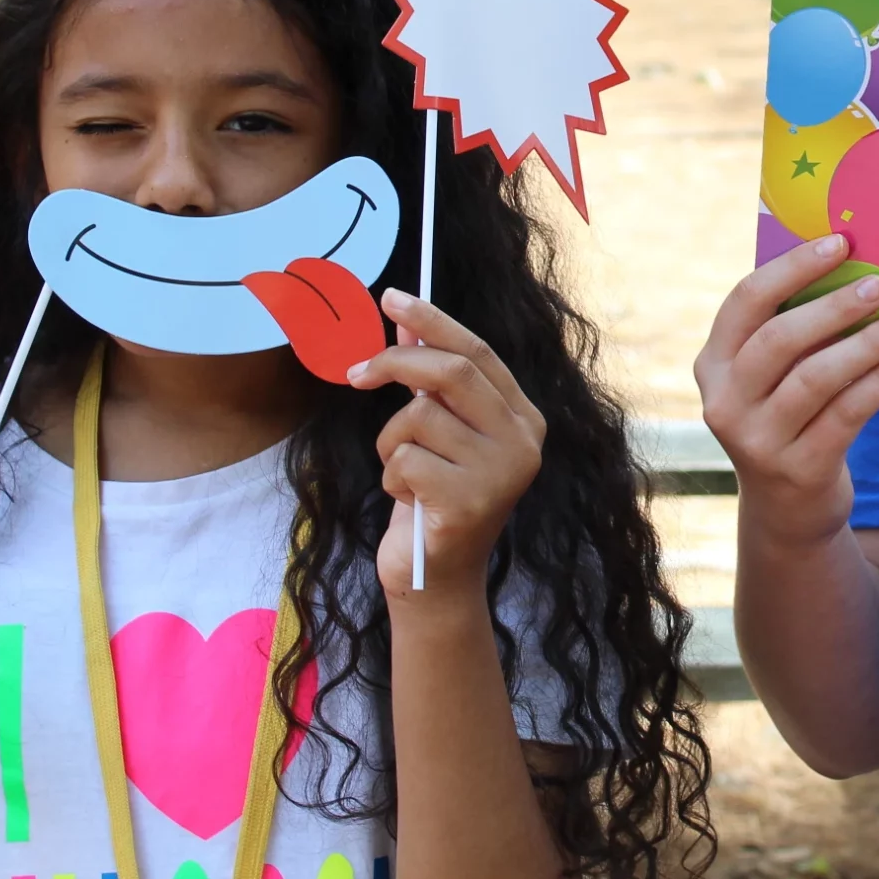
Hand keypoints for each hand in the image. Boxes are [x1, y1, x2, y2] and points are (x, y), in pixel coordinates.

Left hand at [351, 291, 545, 599]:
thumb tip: (403, 326)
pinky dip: (391, 477)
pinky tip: (409, 502)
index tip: (391, 298)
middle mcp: (522, 442)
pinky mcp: (469, 503)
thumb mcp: (438, 435)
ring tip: (403, 473)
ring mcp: (500, 474)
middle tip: (355, 373)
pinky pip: (405, 460)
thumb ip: (432, 386)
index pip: (477, 353)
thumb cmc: (433, 499)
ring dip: (390, 444)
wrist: (437, 580)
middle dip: (394, 365)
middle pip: (451, 373)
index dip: (432, 322)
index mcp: (523, 419)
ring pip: (418, 418)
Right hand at [695, 234, 878, 553]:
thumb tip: (856, 266)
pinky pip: (847, 414)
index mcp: (714, 363)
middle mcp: (725, 402)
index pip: (745, 301)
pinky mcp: (798, 469)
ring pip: (816, 378)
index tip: (840, 242)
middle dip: (834, 306)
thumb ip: (795, 329)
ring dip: (867, 343)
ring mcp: (757, 441)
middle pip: (779, 339)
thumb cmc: (788, 417)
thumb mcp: (772, 377)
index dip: (793, 267)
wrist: (786, 509)